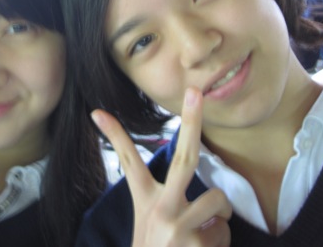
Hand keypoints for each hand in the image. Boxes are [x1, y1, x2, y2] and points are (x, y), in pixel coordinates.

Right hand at [91, 87, 231, 246]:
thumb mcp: (148, 223)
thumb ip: (165, 200)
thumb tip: (194, 194)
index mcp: (144, 201)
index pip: (127, 161)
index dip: (115, 135)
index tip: (98, 112)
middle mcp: (160, 209)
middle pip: (185, 157)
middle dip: (192, 121)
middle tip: (196, 92)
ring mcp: (179, 226)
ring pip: (218, 201)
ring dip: (218, 217)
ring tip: (201, 233)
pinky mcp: (196, 244)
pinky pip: (223, 231)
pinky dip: (218, 241)